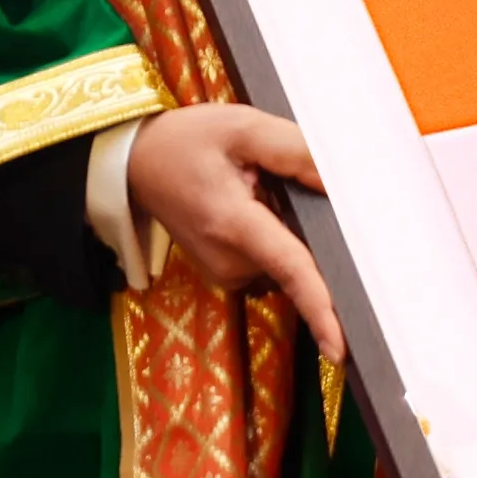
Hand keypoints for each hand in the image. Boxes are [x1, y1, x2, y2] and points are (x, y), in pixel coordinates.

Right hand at [127, 102, 340, 358]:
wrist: (134, 162)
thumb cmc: (185, 141)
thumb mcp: (242, 128)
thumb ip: (296, 152)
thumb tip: (342, 183)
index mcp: (232, 226)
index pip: (290, 270)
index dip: (320, 309)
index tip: (341, 349)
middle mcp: (229, 261)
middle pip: (300, 257)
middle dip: (312, 224)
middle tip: (276, 177)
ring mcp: (227, 272)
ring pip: (288, 256)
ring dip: (290, 223)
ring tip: (255, 183)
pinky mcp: (229, 272)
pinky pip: (273, 256)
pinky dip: (276, 232)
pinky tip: (253, 200)